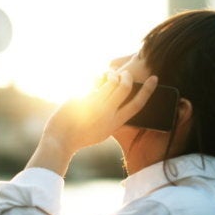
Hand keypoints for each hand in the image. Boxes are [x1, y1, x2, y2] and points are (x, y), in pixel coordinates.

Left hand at [26, 71, 157, 174]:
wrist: (60, 141)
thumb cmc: (79, 136)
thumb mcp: (101, 132)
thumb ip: (110, 119)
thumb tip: (116, 103)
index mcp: (115, 123)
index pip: (137, 105)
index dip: (148, 90)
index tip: (154, 78)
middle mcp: (109, 113)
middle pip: (125, 88)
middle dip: (127, 76)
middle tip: (124, 74)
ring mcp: (97, 105)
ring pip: (111, 81)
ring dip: (111, 74)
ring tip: (107, 74)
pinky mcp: (84, 99)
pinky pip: (95, 81)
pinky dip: (96, 77)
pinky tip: (92, 78)